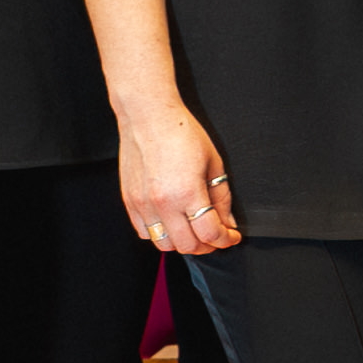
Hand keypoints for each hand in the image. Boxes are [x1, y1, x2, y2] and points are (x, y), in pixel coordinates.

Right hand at [118, 99, 238, 259]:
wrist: (148, 117)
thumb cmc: (182, 133)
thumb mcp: (214, 163)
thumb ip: (222, 198)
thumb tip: (228, 223)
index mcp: (187, 192)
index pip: (209, 233)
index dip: (226, 239)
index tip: (232, 236)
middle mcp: (162, 203)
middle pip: (188, 245)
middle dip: (208, 245)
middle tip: (217, 236)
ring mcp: (143, 205)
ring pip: (164, 245)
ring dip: (184, 243)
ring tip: (195, 232)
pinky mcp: (130, 202)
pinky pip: (145, 233)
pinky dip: (162, 235)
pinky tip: (173, 223)